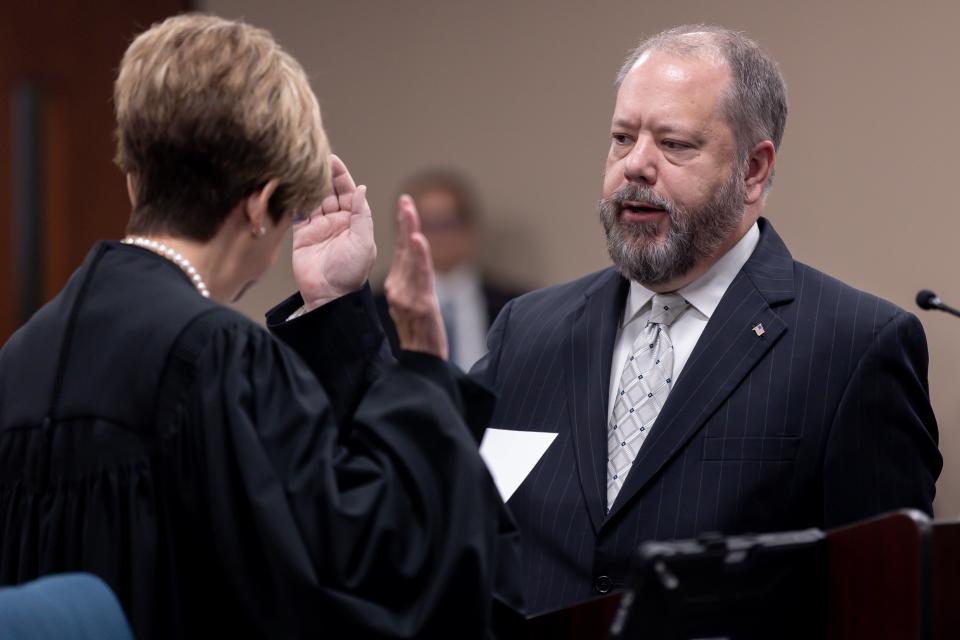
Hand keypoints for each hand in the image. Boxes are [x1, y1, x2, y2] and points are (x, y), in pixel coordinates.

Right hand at [292, 155, 375, 309]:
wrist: (329, 296)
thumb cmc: (351, 272)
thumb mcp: (363, 242)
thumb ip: (362, 215)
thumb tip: (361, 188)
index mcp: (355, 222)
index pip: (349, 193)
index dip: (341, 176)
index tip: (332, 159)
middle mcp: (337, 222)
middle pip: (330, 192)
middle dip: (323, 175)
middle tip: (313, 157)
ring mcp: (319, 228)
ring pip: (313, 199)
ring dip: (309, 184)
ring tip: (301, 167)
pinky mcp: (302, 235)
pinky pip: (298, 213)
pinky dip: (295, 200)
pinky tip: (291, 185)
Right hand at [384, 195, 447, 358]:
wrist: (423, 359)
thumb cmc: (418, 333)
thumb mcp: (409, 304)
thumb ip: (408, 282)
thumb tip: (412, 260)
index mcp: (396, 285)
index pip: (402, 250)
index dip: (404, 227)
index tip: (405, 203)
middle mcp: (398, 287)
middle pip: (405, 250)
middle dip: (406, 223)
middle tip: (405, 200)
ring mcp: (407, 295)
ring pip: (411, 259)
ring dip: (410, 233)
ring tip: (409, 212)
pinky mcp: (419, 304)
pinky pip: (420, 276)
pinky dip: (418, 257)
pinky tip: (418, 240)